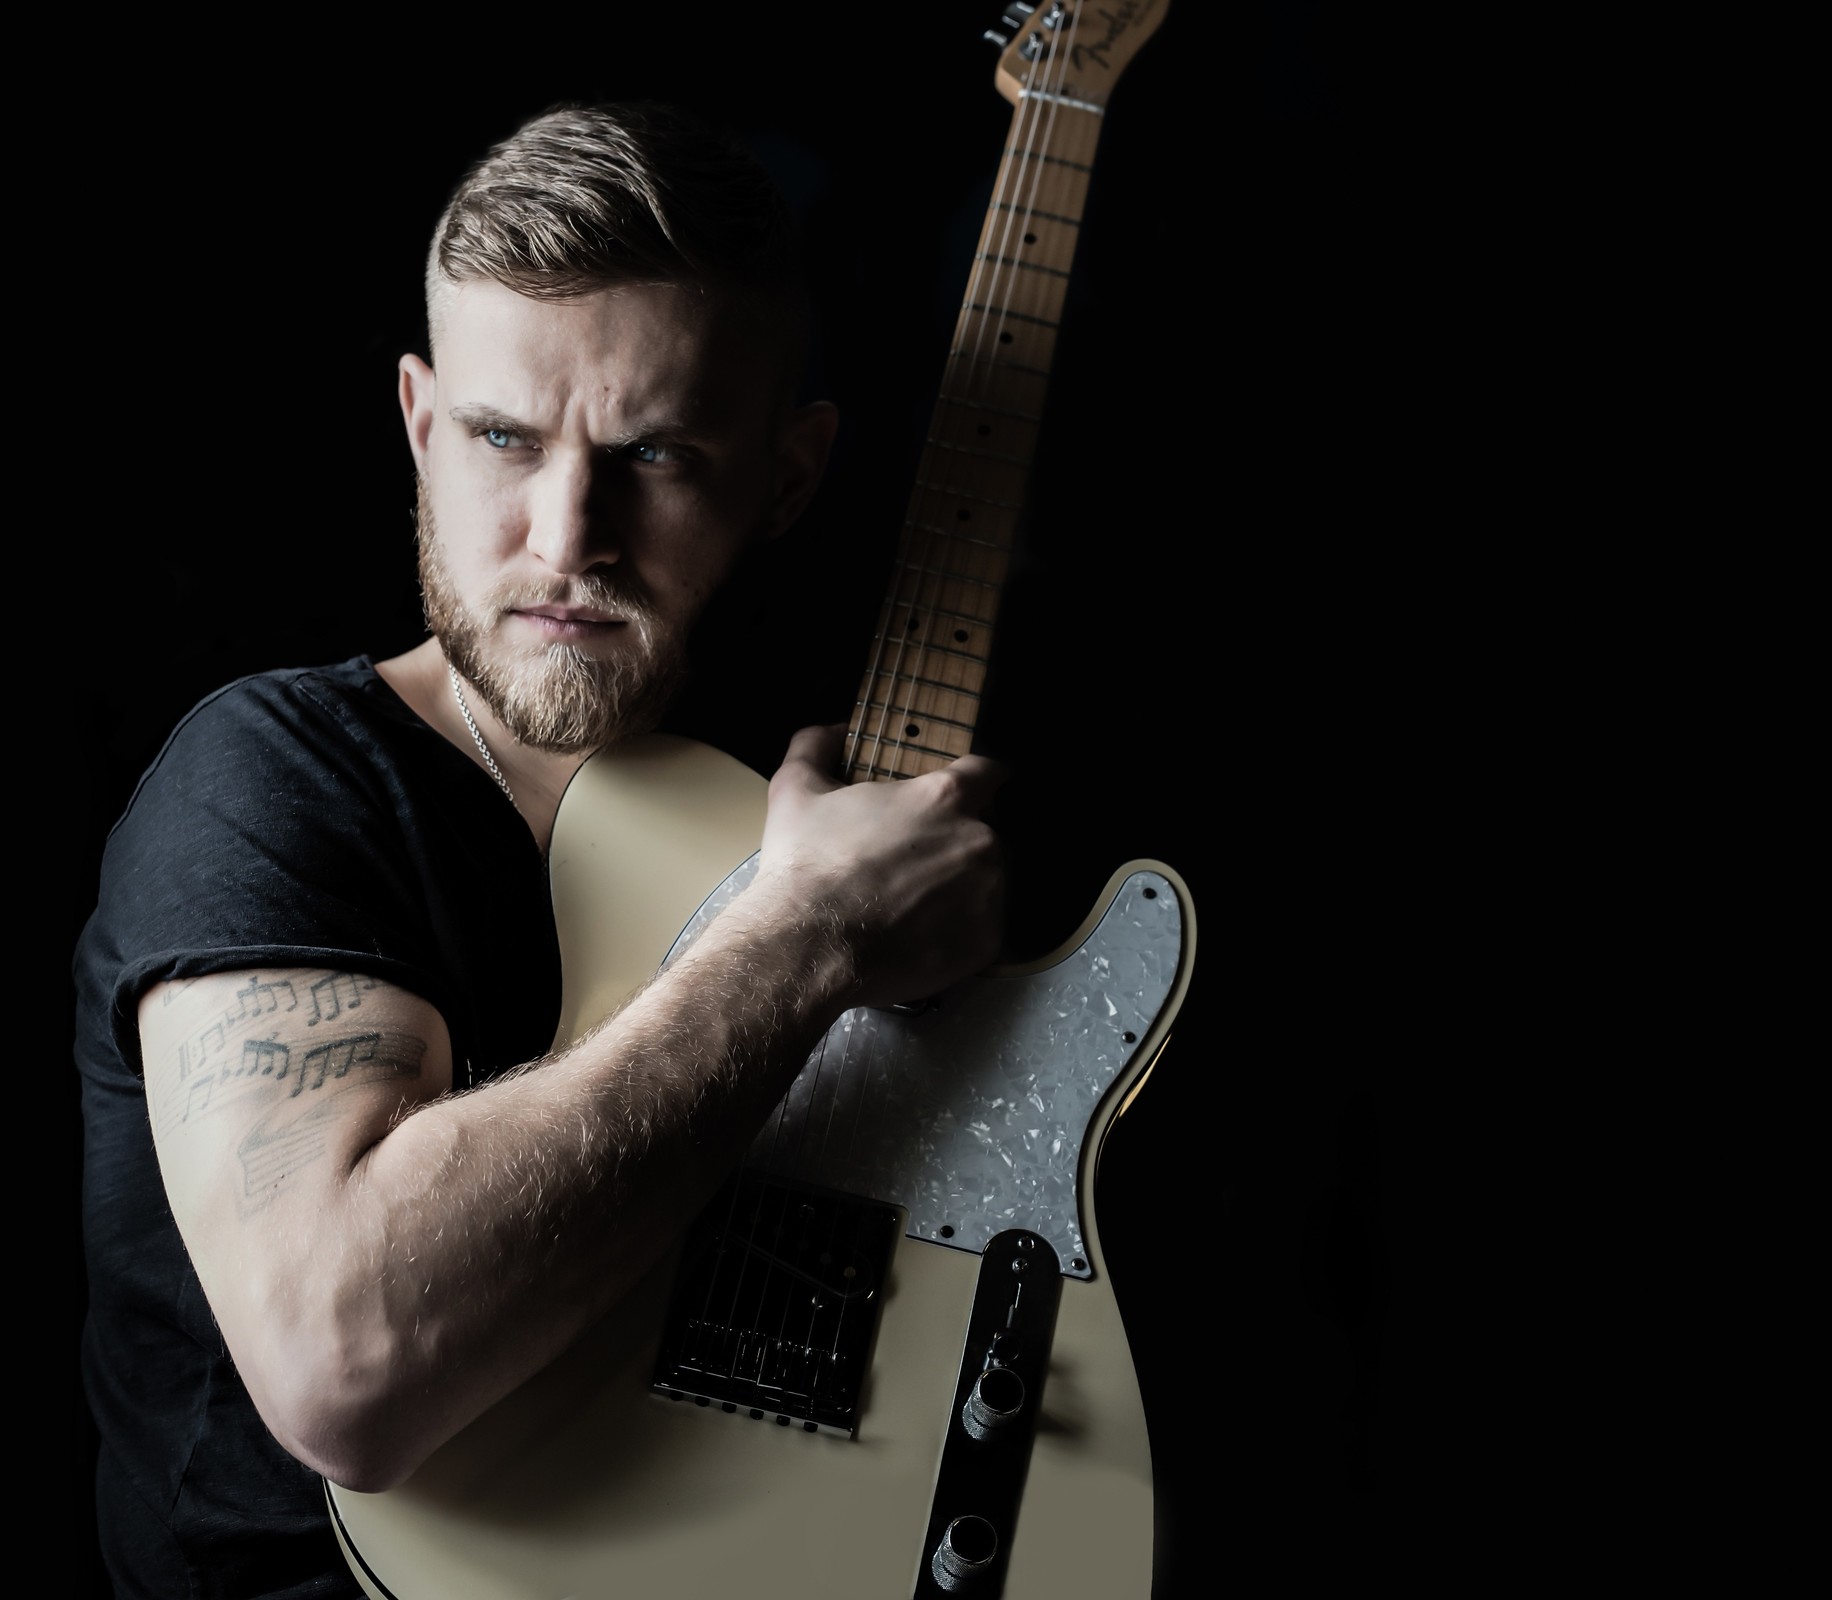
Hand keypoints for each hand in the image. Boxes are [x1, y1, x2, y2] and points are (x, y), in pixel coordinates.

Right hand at [756, 724, 1008, 1010]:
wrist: (808, 948)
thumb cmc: (806, 864)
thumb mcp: (795, 789)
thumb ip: (817, 745)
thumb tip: (833, 729)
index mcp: (946, 797)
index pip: (990, 772)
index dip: (977, 778)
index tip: (965, 791)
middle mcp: (981, 842)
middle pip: (985, 833)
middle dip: (957, 842)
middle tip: (915, 862)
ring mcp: (989, 897)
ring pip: (988, 883)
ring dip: (962, 888)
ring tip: (915, 905)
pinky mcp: (985, 945)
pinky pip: (982, 931)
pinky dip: (959, 932)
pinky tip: (921, 936)